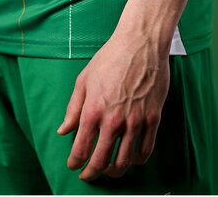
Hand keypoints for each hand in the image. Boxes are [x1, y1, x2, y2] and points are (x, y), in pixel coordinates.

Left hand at [56, 28, 170, 180]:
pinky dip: (137, 161)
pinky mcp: (153, 118)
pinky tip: (131, 159)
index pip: (81, 149)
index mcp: (93, 111)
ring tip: (109, 169)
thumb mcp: (84, 79)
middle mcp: (114, 120)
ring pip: (125, 161)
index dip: (75, 163)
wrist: (140, 43)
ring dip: (114, 171)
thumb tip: (64, 130)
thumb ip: (73, 108)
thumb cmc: (111, 57)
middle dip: (92, 173)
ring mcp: (135, 121)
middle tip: (88, 175)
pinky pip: (145, 150)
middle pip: (102, 161)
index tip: (74, 166)